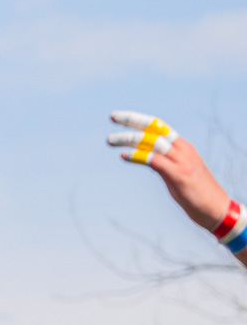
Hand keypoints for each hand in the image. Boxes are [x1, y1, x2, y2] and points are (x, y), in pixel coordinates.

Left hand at [108, 112, 233, 230]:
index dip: (139, 119)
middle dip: (133, 120)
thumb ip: (162, 161)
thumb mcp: (177, 170)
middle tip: (112, 117)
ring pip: (152, 142)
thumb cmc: (194, 191)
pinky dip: (138, 156)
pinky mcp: (178, 174)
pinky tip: (123, 156)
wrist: (214, 207)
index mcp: (182, 146)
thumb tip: (144, 156)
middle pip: (155, 128)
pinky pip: (154, 160)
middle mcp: (182, 150)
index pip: (158, 126)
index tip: (120, 117)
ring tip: (109, 140)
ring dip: (129, 139)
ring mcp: (181, 161)